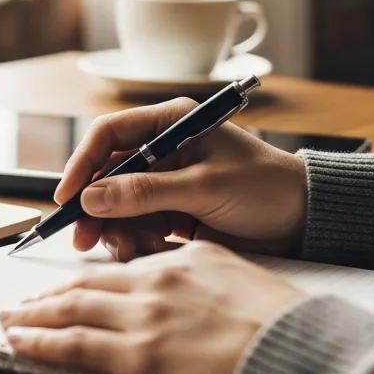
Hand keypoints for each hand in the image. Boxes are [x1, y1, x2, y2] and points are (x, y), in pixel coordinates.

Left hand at [0, 241, 303, 373]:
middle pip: (84, 284)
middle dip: (45, 294)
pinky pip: (74, 345)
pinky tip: (19, 342)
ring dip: (32, 315)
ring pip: (69, 309)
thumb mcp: (240, 278)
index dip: (83, 279)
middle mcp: (155, 281)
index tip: (64, 287)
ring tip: (9, 319)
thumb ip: (201, 276)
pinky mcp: (138, 356)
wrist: (302, 351)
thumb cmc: (285, 324)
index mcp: (181, 260)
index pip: (118, 269)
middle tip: (21, 301)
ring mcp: (143, 317)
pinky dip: (40, 342)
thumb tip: (181, 286)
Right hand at [55, 98, 307, 260]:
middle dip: (95, 207)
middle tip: (82, 238)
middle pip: (106, 174)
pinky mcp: (171, 211)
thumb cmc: (267, 188)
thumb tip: (91, 197)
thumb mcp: (205, 187)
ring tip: (130, 249)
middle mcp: (162, 149)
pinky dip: (136, 240)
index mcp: (171, 123)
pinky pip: (136, 225)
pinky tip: (150, 250)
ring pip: (117, 205)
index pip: (109, 134)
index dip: (82, 163)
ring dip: (116, 228)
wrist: (306, 223)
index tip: (67, 196)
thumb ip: (146, 192)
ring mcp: (165, 182)